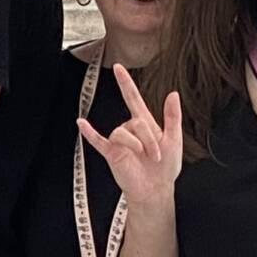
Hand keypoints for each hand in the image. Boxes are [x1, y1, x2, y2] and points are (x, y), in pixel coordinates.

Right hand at [76, 63, 182, 212]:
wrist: (157, 189)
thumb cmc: (166, 166)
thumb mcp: (175, 139)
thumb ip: (173, 116)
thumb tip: (173, 93)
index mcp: (145, 123)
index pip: (133, 98)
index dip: (125, 83)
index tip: (118, 67)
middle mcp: (130, 130)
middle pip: (135, 122)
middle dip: (149, 139)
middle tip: (156, 155)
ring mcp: (119, 141)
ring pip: (123, 133)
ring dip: (137, 145)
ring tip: (145, 157)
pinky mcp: (111, 153)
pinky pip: (97, 140)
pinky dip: (89, 132)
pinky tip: (81, 123)